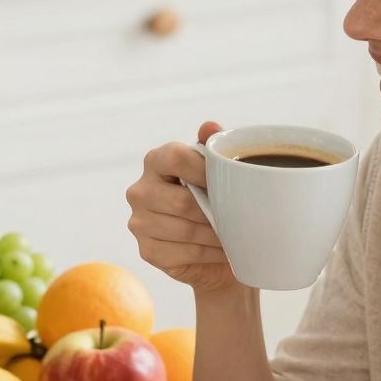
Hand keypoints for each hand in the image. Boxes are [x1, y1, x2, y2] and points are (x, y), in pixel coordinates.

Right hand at [126, 120, 238, 294]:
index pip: (175, 158)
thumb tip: (209, 127)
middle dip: (215, 212)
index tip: (229, 182)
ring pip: (185, 230)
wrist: (210, 243)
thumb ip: (215, 147)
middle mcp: (139, 190)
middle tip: (241, 217)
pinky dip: (209, 254)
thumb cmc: (214, 197)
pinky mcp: (147, 251)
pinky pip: (183, 253)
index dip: (204, 171)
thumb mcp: (219, 169)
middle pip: (182, 202)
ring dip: (216, 235)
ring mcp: (139, 223)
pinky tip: (224, 251)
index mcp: (155, 161)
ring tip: (238, 235)